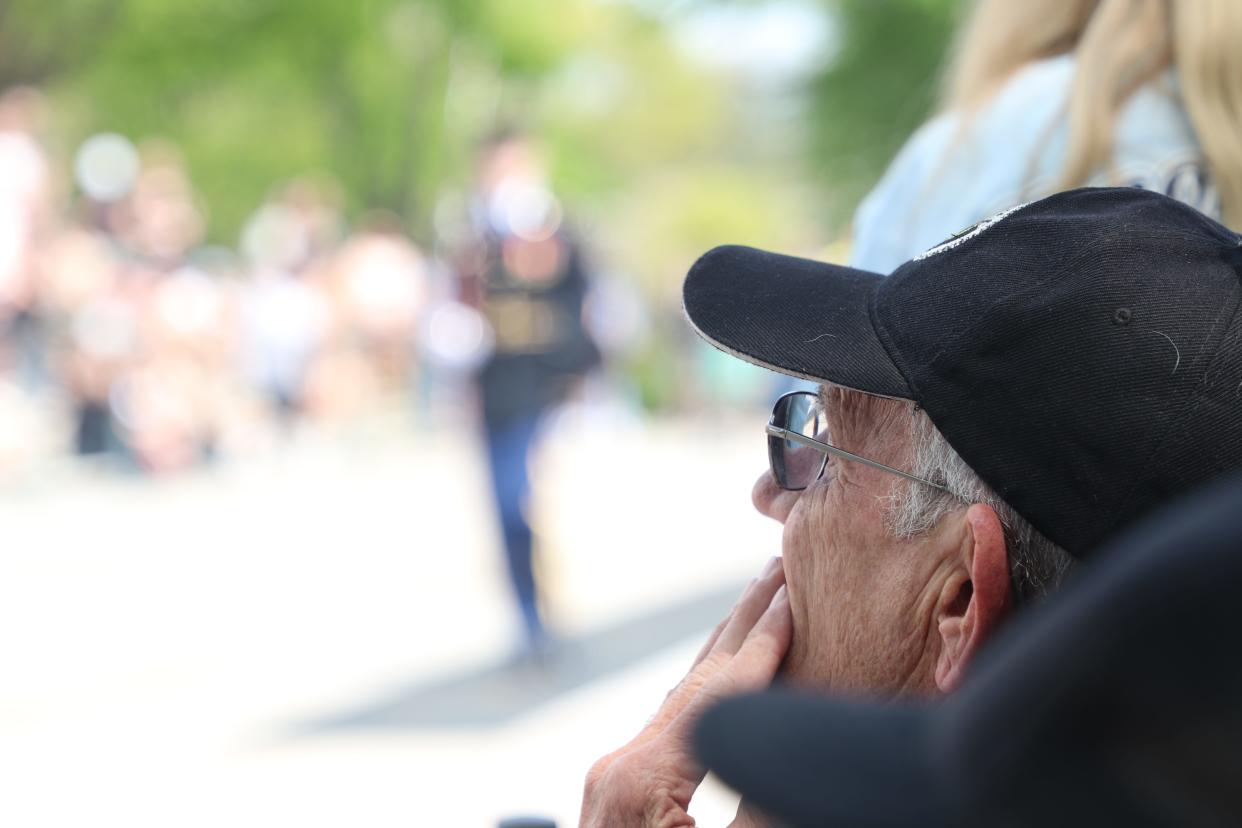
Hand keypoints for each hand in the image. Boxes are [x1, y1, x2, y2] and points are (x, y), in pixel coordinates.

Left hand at [580, 557, 791, 827]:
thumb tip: (790, 741)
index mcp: (648, 779)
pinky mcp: (617, 788)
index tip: (795, 593)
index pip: (722, 693)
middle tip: (778, 564)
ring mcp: (614, 774)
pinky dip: (702, 686)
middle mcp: (623, 765)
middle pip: (700, 676)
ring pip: (681, 693)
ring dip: (722, 645)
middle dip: (743, 618)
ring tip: (754, 599)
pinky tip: (719, 671)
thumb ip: (757, 806)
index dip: (764, 642)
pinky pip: (669, 722)